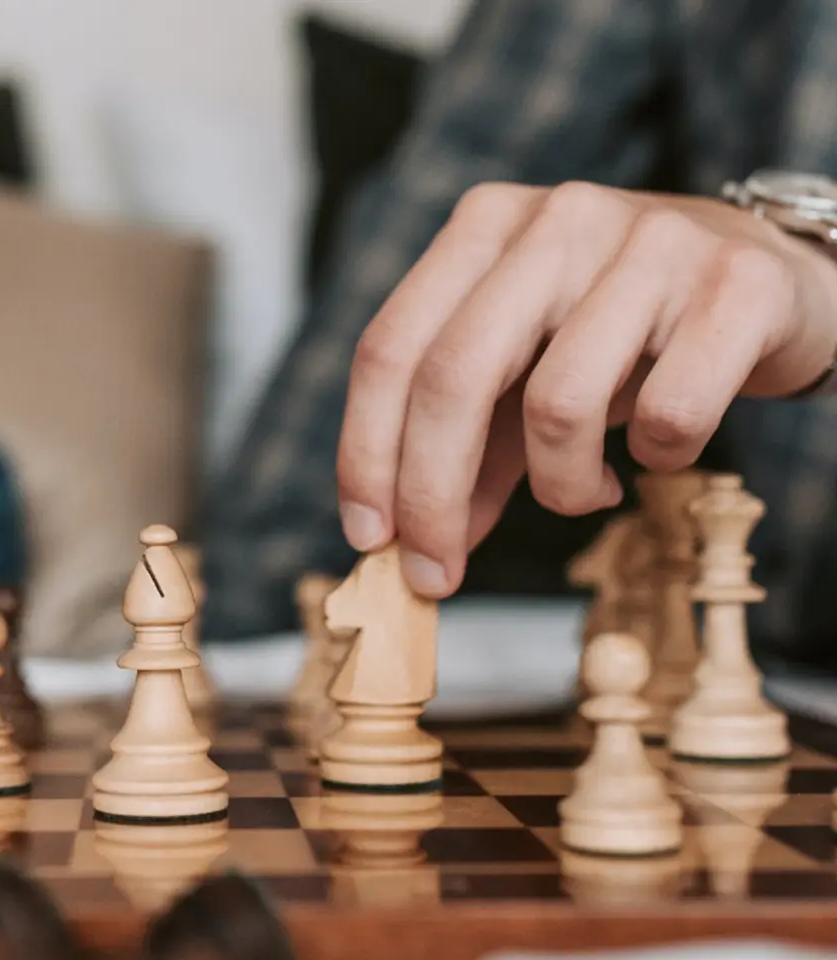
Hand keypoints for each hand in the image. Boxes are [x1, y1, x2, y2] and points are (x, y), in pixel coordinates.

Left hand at [337, 181, 836, 598]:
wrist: (779, 281)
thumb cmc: (631, 336)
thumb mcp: (530, 376)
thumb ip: (470, 450)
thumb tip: (409, 545)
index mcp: (484, 226)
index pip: (390, 347)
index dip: (365, 453)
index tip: (369, 538)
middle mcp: (557, 219)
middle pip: (452, 377)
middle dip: (431, 495)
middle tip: (437, 572)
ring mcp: (650, 242)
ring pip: (557, 404)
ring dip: (560, 485)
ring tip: (586, 490)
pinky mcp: (737, 285)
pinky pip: (668, 413)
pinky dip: (655, 459)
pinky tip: (659, 451)